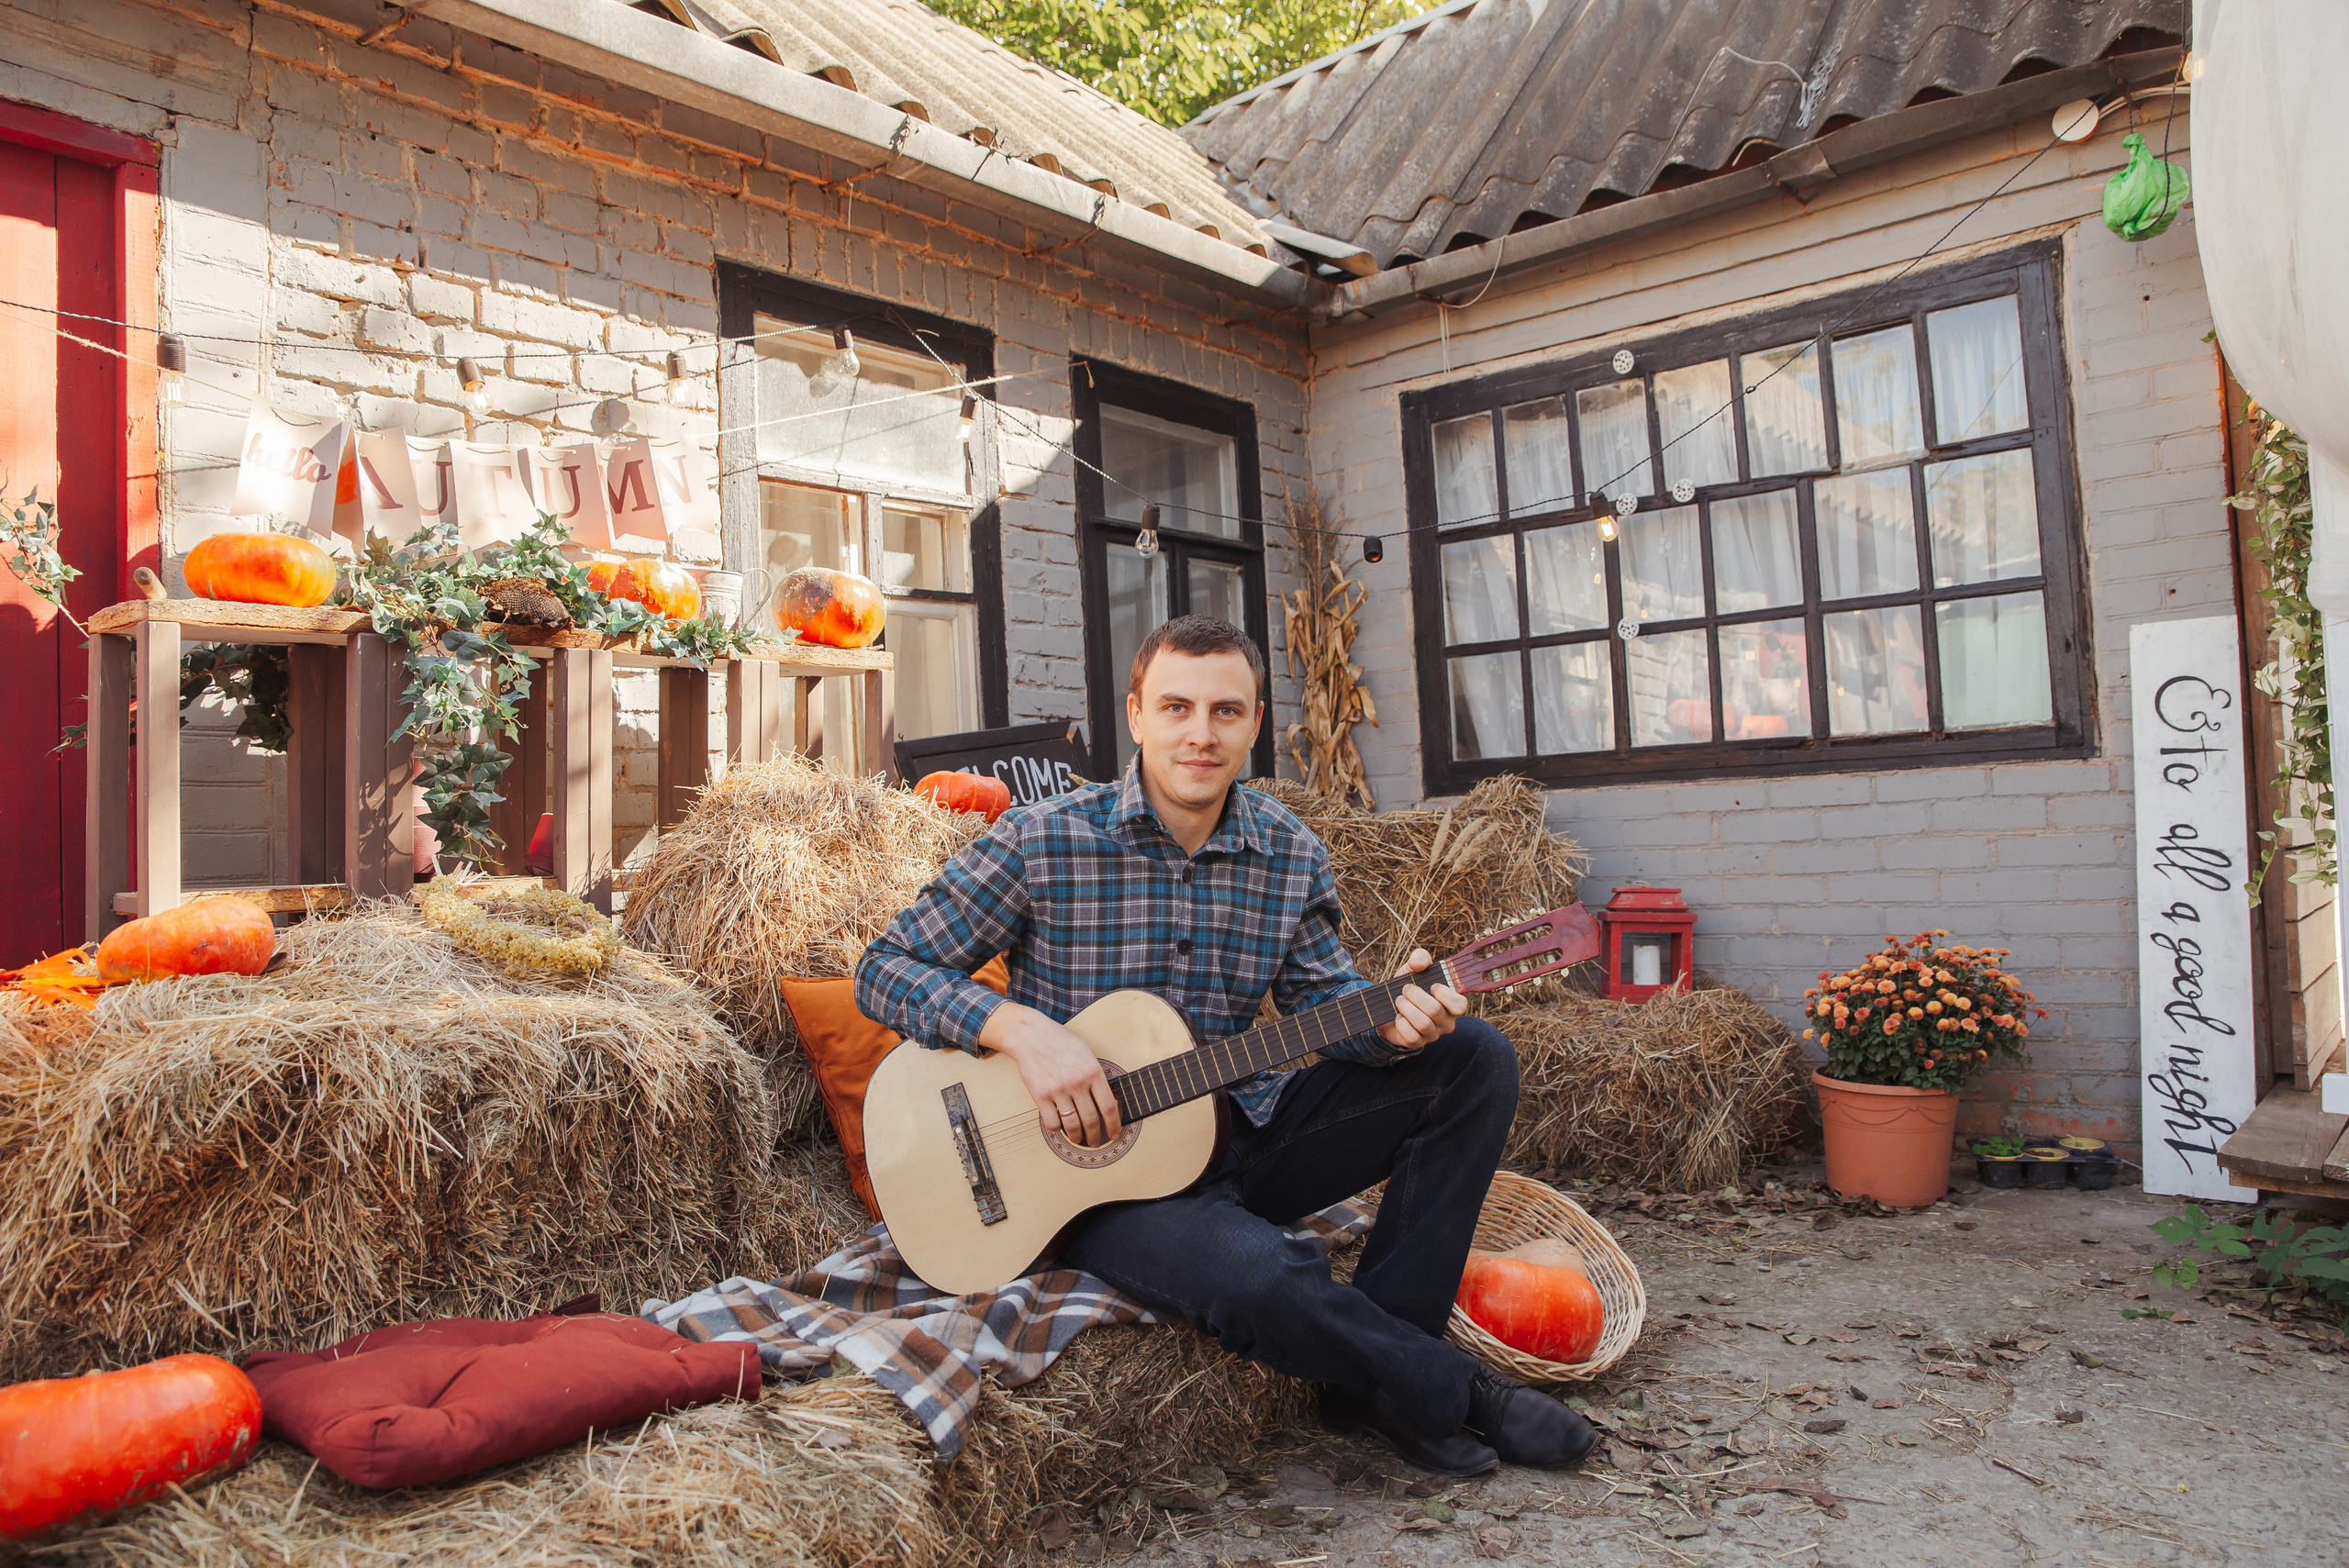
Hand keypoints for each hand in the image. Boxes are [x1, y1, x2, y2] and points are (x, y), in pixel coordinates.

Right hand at [978, 1002, 1122, 1146]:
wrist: (1031, 1036)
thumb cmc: (1061, 1042)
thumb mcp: (1086, 1053)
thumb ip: (1097, 1075)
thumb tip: (1108, 1100)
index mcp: (1093, 1071)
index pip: (1108, 1106)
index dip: (1114, 1124)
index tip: (1115, 1132)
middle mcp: (1077, 1083)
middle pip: (1091, 1120)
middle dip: (1096, 1136)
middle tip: (1097, 1141)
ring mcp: (1058, 1090)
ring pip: (1073, 1125)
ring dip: (1078, 1137)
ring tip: (1080, 1140)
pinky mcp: (1040, 1096)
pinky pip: (1052, 1123)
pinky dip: (1058, 1130)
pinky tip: (1060, 1127)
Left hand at [1377, 947, 1466, 1051]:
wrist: (1389, 1007)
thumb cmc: (1410, 988)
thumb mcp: (1414, 969)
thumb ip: (1420, 958)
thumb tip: (1418, 963)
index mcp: (1451, 1004)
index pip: (1460, 1005)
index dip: (1445, 994)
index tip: (1431, 986)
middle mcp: (1446, 1021)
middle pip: (1434, 1010)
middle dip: (1415, 996)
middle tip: (1405, 989)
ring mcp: (1432, 1034)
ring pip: (1423, 1023)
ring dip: (1407, 1008)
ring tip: (1399, 1000)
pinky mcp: (1417, 1043)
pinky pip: (1411, 1036)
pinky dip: (1401, 1024)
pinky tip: (1398, 1017)